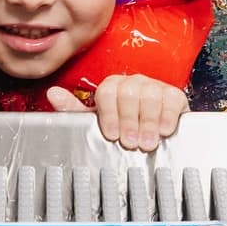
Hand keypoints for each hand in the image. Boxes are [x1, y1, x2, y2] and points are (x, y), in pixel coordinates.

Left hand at [48, 74, 187, 151]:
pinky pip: (172, 99)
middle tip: (130, 142)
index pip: (107, 91)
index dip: (109, 114)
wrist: (153, 131)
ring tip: (147, 142)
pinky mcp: (174, 95)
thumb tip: (52, 94)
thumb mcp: (97, 121)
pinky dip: (167, 116)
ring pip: (150, 95)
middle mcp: (133, 83)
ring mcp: (154, 87)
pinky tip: (164, 130)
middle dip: (129, 120)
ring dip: (148, 122)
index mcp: (112, 87)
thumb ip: (74, 110)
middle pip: (129, 93)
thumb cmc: (122, 126)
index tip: (112, 134)